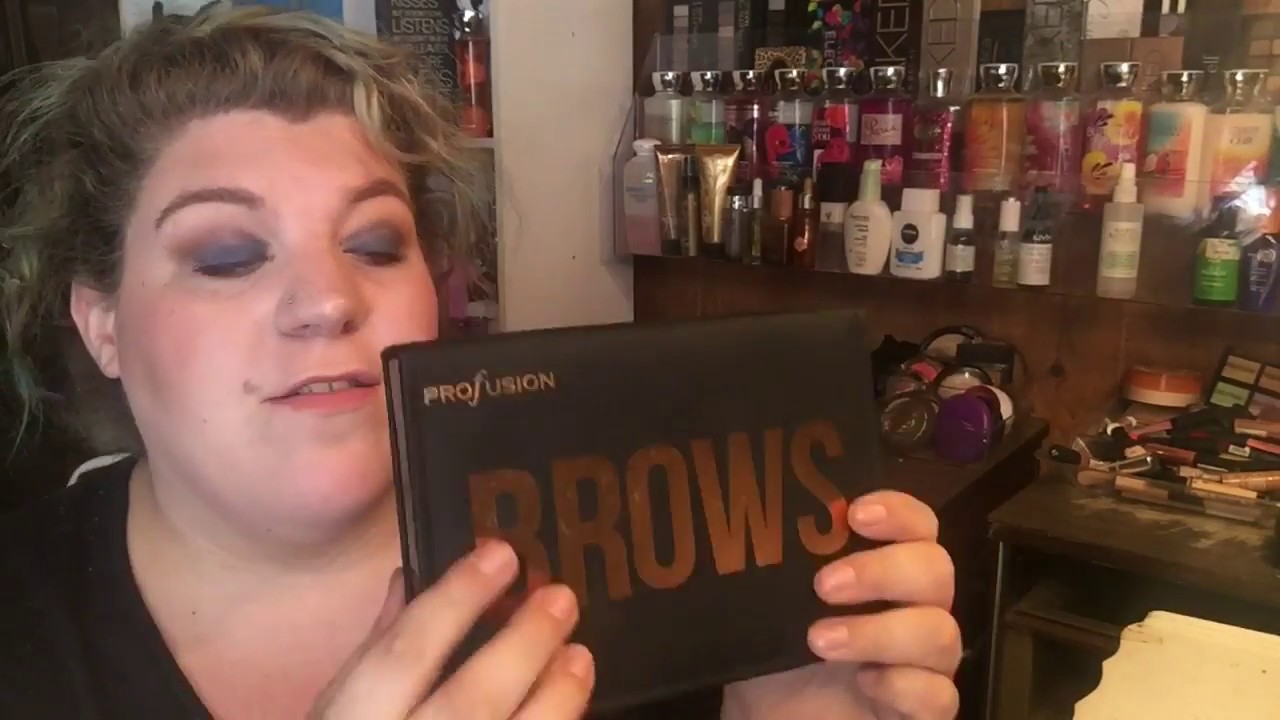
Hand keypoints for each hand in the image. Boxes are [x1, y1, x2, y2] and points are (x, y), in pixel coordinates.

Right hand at [310, 540, 594, 718]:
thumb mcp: (335, 712)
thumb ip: (375, 655)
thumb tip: (409, 579)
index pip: (406, 650)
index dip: (457, 597)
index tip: (501, 554)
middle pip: (473, 698)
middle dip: (525, 643)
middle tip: (561, 598)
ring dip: (557, 698)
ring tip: (580, 657)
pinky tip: (572, 715)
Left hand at [722, 491, 959, 719]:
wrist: (767, 717)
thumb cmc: (777, 652)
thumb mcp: (772, 603)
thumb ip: (783, 564)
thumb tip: (761, 523)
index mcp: (886, 571)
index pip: (918, 526)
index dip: (899, 512)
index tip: (854, 514)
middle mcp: (914, 609)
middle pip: (935, 571)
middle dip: (882, 571)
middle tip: (824, 586)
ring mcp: (924, 663)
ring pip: (940, 633)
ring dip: (879, 633)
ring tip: (819, 640)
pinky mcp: (922, 711)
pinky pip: (939, 697)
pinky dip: (904, 686)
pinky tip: (864, 684)